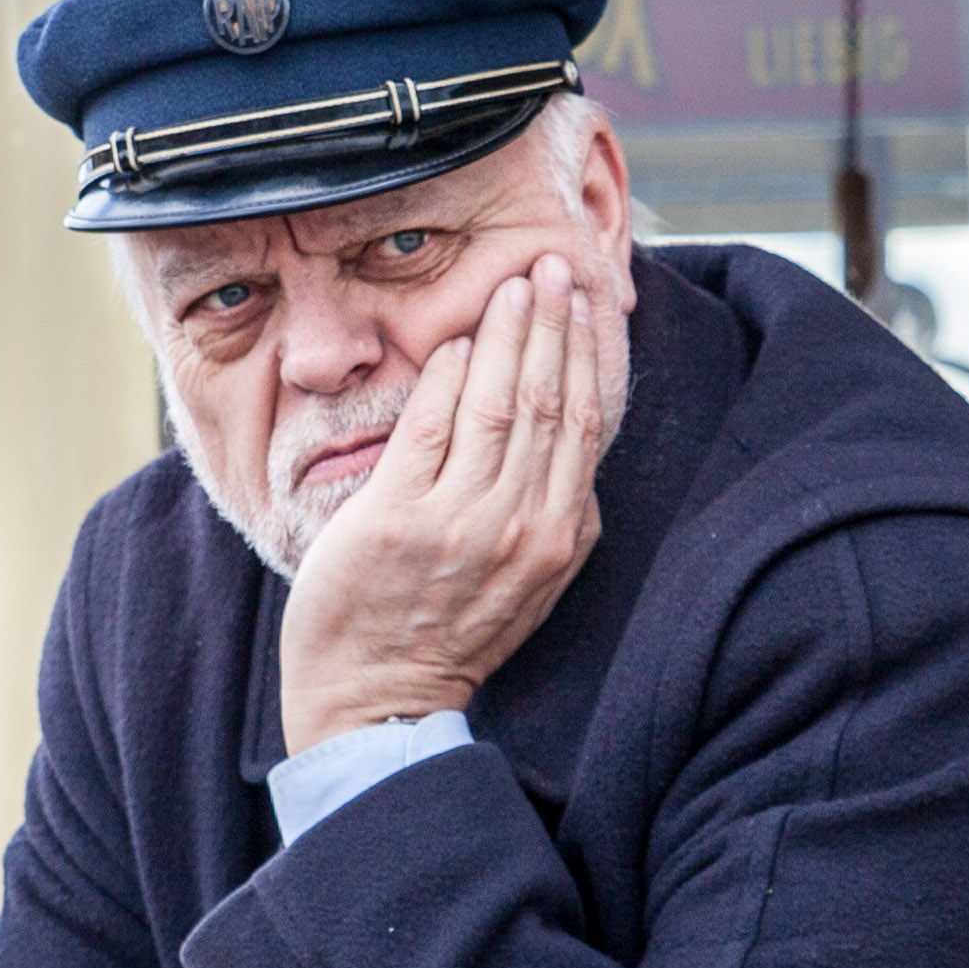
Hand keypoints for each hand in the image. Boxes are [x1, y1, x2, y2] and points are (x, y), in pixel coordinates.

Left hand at [278, 250, 624, 755]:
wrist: (378, 701)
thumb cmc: (446, 636)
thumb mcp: (530, 586)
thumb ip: (554, 522)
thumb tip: (574, 451)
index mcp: (558, 540)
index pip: (586, 425)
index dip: (589, 355)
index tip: (586, 303)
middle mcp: (518, 528)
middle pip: (549, 403)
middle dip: (553, 325)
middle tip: (551, 266)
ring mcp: (458, 524)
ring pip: (499, 405)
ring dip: (509, 334)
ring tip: (514, 285)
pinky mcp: (397, 521)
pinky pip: (432, 428)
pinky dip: (449, 376)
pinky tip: (459, 339)